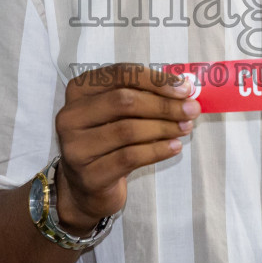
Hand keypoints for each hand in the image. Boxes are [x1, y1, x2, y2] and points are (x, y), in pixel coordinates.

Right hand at [54, 64, 198, 231]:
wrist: (87, 188)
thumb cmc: (108, 141)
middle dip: (163, 104)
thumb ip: (145, 97)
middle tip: (191, 109)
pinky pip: (130, 157)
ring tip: (186, 128)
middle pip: (123, 101)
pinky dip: (157, 150)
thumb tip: (185, 89)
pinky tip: (174, 147)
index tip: (184, 88)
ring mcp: (75, 147)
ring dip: (164, 127)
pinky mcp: (88, 175)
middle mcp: (70, 116)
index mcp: (79, 90)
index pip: (120, 74)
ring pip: (128, 130)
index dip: (155, 79)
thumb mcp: (119, 113)